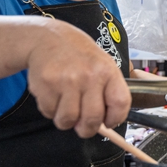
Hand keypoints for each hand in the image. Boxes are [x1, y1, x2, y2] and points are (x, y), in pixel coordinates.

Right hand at [26, 20, 130, 137]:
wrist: (48, 37)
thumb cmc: (78, 54)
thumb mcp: (102, 64)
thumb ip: (107, 91)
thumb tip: (105, 124)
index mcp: (107, 70)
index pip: (120, 103)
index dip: (115, 118)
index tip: (108, 122)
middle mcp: (89, 75)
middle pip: (92, 119)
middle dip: (87, 129)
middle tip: (83, 126)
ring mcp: (66, 80)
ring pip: (68, 120)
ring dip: (66, 120)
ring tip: (66, 106)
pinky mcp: (46, 85)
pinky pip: (49, 112)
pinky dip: (50, 110)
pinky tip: (53, 95)